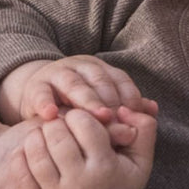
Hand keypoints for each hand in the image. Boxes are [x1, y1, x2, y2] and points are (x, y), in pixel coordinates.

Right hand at [0, 56, 157, 129]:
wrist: (40, 104)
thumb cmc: (78, 113)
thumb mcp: (103, 110)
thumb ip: (126, 111)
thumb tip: (153, 110)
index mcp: (102, 72)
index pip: (120, 81)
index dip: (128, 98)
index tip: (135, 120)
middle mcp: (81, 68)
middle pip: (98, 80)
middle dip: (109, 100)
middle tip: (117, 120)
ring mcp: (57, 75)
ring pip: (73, 83)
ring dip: (85, 100)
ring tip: (95, 117)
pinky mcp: (35, 87)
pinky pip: (40, 93)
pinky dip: (44, 103)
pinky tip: (50, 115)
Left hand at [12, 106, 156, 188]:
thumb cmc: (120, 182)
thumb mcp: (141, 159)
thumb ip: (143, 128)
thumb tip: (122, 108)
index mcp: (104, 170)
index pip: (83, 123)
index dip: (80, 116)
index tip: (81, 122)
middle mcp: (79, 186)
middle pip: (56, 135)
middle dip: (58, 124)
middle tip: (62, 128)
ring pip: (35, 151)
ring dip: (37, 136)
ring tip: (46, 138)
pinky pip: (20, 173)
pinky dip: (21, 157)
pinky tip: (32, 152)